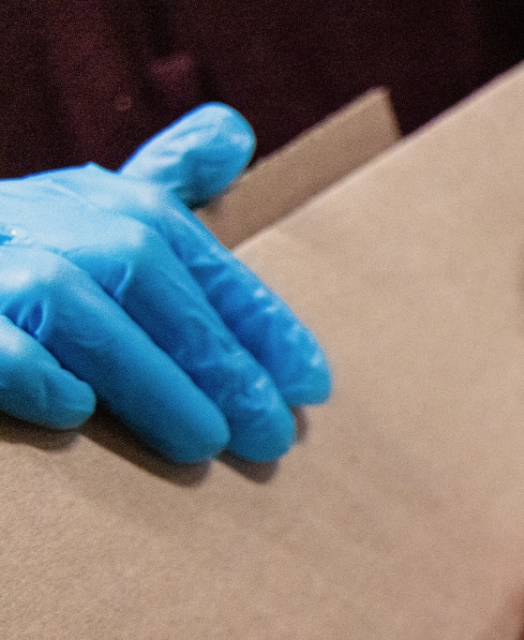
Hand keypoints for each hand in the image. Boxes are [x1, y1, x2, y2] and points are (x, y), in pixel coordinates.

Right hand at [0, 105, 329, 463]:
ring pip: (65, 301)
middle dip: (214, 351)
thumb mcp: (90, 214)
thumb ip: (163, 184)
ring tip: (204, 441)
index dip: (252, 311)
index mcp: (80, 195)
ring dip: (147, 375)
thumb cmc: (22, 257)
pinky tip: (75, 410)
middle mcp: (30, 215)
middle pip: (135, 266)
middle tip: (270, 431)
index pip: (181, 241)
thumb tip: (233, 133)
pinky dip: (32, 370)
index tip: (313, 381)